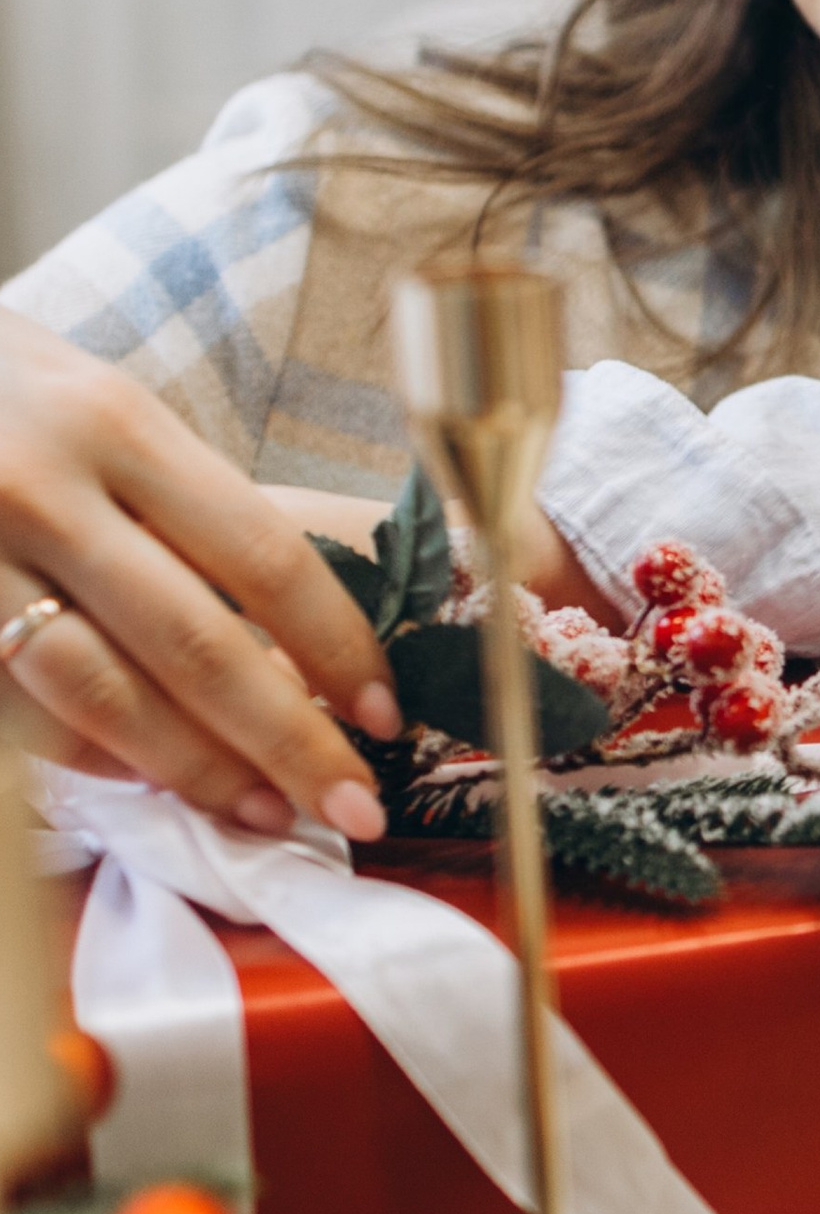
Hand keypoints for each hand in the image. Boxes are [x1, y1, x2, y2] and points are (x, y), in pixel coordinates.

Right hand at [0, 308, 397, 836]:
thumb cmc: (11, 399)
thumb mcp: (107, 416)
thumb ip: (188, 510)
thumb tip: (299, 635)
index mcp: (120, 427)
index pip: (262, 555)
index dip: (337, 645)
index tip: (387, 711)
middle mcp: (44, 491)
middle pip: (196, 643)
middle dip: (288, 739)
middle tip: (358, 806)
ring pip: (101, 694)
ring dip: (197, 769)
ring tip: (269, 814)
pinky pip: (23, 713)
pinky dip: (96, 756)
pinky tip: (155, 785)